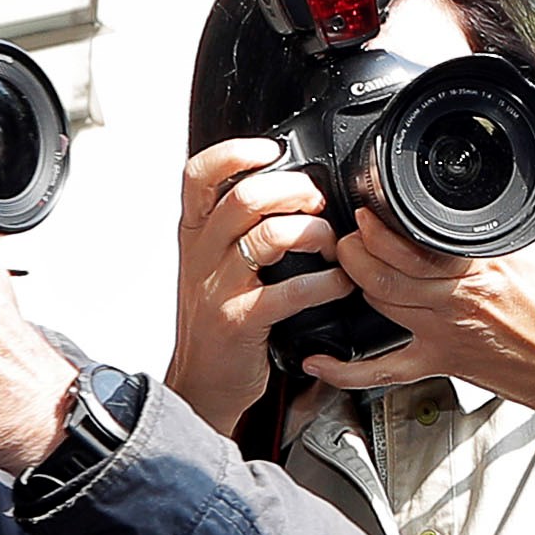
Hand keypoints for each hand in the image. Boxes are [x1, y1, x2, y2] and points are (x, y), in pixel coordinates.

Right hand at [161, 138, 354, 436]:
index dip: (234, 153)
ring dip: (313, 233)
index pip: (198, 176)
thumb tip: (283, 187)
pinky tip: (340, 283)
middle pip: (244, 197)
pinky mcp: (240, 321)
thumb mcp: (211, 267)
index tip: (270, 150)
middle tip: (317, 201)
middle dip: (293, 190)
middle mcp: (202, 256)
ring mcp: (219, 288)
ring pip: (269, 236)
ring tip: (330, 245)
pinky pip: (291, 291)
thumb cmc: (216, 323)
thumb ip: (233, 229)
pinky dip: (327, 282)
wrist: (200, 384)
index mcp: (195, 235)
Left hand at [309, 214, 534, 459]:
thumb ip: (498, 229)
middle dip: (352, 249)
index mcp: (475, 268)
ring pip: (377, 305)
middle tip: (346, 234)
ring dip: (354, 283)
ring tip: (348, 265)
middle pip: (379, 272)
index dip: (375, 225)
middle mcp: (452, 300)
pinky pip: (383, 371)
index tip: (366, 210)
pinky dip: (344, 371)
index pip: (407, 242)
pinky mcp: (440, 362)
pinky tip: (319, 362)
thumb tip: (475, 204)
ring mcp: (441, 334)